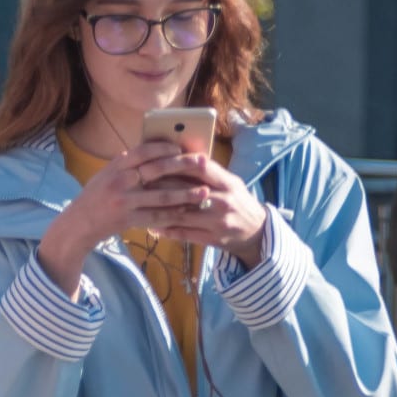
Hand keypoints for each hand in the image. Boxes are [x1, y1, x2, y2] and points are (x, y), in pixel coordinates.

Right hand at [36, 143, 267, 293]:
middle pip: (157, 171)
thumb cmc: (95, 196)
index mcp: (115, 167)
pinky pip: (156, 217)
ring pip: (162, 196)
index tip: (180, 146)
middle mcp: (119, 182)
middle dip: (182, 166)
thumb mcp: (106, 174)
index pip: (142, 151)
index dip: (163, 147)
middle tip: (203, 163)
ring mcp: (124, 202)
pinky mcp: (128, 220)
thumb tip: (154, 151)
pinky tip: (187, 212)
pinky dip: (173, 214)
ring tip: (204, 192)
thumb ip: (127, 164)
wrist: (78, 224)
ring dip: (186, 194)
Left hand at [127, 151, 270, 264]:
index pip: (200, 167)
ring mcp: (218, 222)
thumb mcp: (230, 182)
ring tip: (141, 205)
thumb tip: (177, 156)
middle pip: (186, 191)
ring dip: (158, 210)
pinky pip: (185, 235)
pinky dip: (166, 231)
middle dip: (160, 186)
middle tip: (139, 182)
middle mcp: (224, 201)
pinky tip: (152, 227)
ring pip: (182, 215)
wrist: (257, 231)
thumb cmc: (237, 200)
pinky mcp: (213, 239)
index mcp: (228, 183)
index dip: (175, 162)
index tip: (155, 160)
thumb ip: (208, 173)